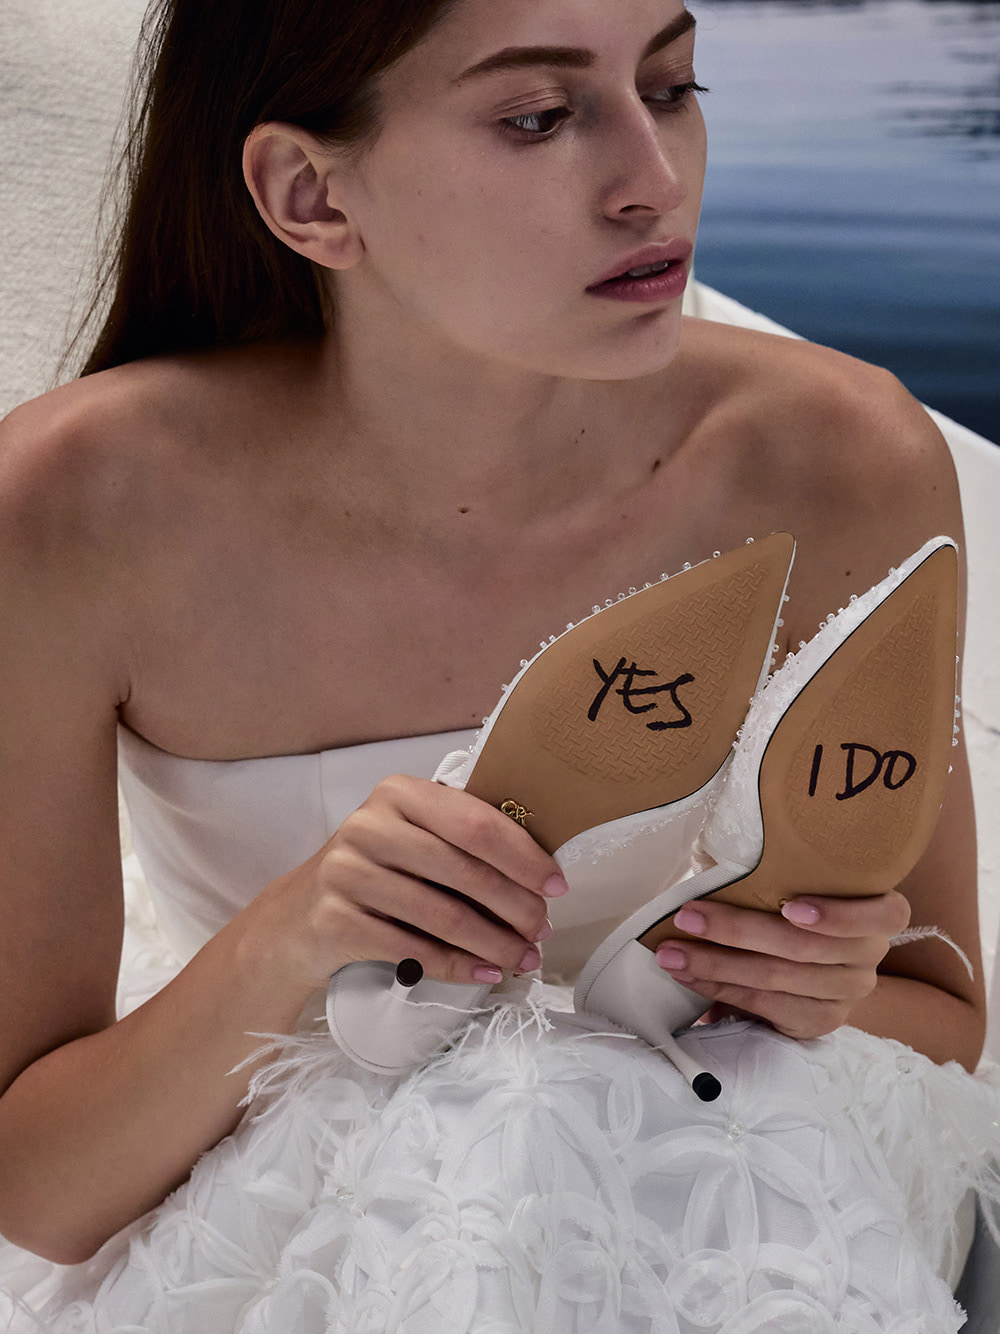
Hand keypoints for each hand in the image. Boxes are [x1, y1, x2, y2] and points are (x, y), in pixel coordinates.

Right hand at [242, 774, 566, 996]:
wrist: (295, 920)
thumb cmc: (375, 875)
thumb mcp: (411, 840)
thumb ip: (462, 842)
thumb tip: (541, 879)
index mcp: (399, 794)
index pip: (476, 822)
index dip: (523, 856)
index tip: (556, 886)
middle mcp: (368, 825)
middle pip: (464, 870)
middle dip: (515, 905)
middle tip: (543, 931)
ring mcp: (346, 873)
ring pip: (443, 914)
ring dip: (494, 943)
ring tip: (524, 958)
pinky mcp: (334, 920)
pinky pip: (412, 949)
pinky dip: (456, 965)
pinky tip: (484, 973)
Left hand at [654, 890, 911, 1039]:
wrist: (810, 965)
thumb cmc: (793, 904)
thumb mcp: (796, 879)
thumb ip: (776, 866)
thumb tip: (717, 846)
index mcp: (879, 914)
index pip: (883, 916)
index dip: (838, 915)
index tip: (790, 907)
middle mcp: (868, 957)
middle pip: (804, 947)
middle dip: (736, 929)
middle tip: (686, 916)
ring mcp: (846, 995)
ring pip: (776, 978)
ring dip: (716, 963)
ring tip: (672, 952)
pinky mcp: (819, 1023)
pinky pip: (765, 1006)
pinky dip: (720, 987)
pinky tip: (689, 974)